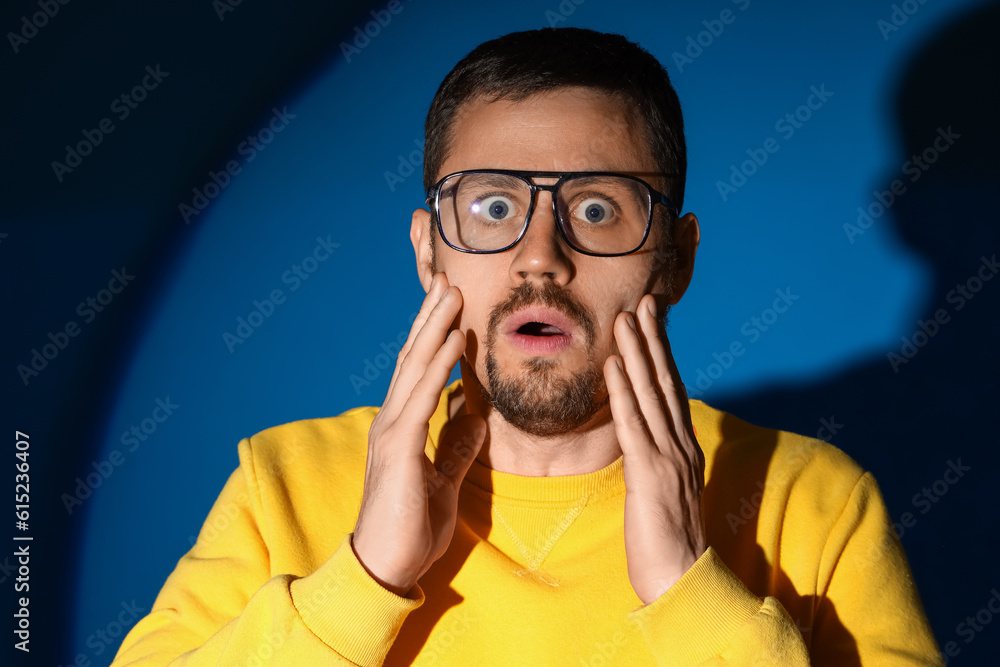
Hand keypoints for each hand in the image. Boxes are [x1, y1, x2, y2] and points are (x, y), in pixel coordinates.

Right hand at [352, 273, 485, 595]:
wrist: (385, 568)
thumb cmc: (410, 528)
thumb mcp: (443, 481)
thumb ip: (455, 448)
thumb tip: (475, 418)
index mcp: (403, 427)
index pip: (420, 371)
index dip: (435, 335)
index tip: (451, 305)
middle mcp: (392, 421)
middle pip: (415, 357)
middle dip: (432, 317)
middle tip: (448, 278)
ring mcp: (392, 432)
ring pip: (415, 368)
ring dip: (435, 327)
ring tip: (452, 293)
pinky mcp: (398, 449)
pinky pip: (421, 399)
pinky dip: (438, 367)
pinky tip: (453, 341)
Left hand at [603, 293, 706, 604]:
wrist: (681, 580)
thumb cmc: (667, 541)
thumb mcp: (665, 491)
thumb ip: (658, 460)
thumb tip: (644, 439)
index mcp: (684, 447)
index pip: (671, 389)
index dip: (661, 352)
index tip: (652, 321)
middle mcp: (681, 444)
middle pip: (665, 380)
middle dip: (653, 339)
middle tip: (643, 301)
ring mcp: (668, 457)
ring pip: (649, 393)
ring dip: (637, 352)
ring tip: (625, 317)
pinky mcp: (650, 473)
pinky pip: (633, 424)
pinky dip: (622, 391)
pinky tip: (612, 363)